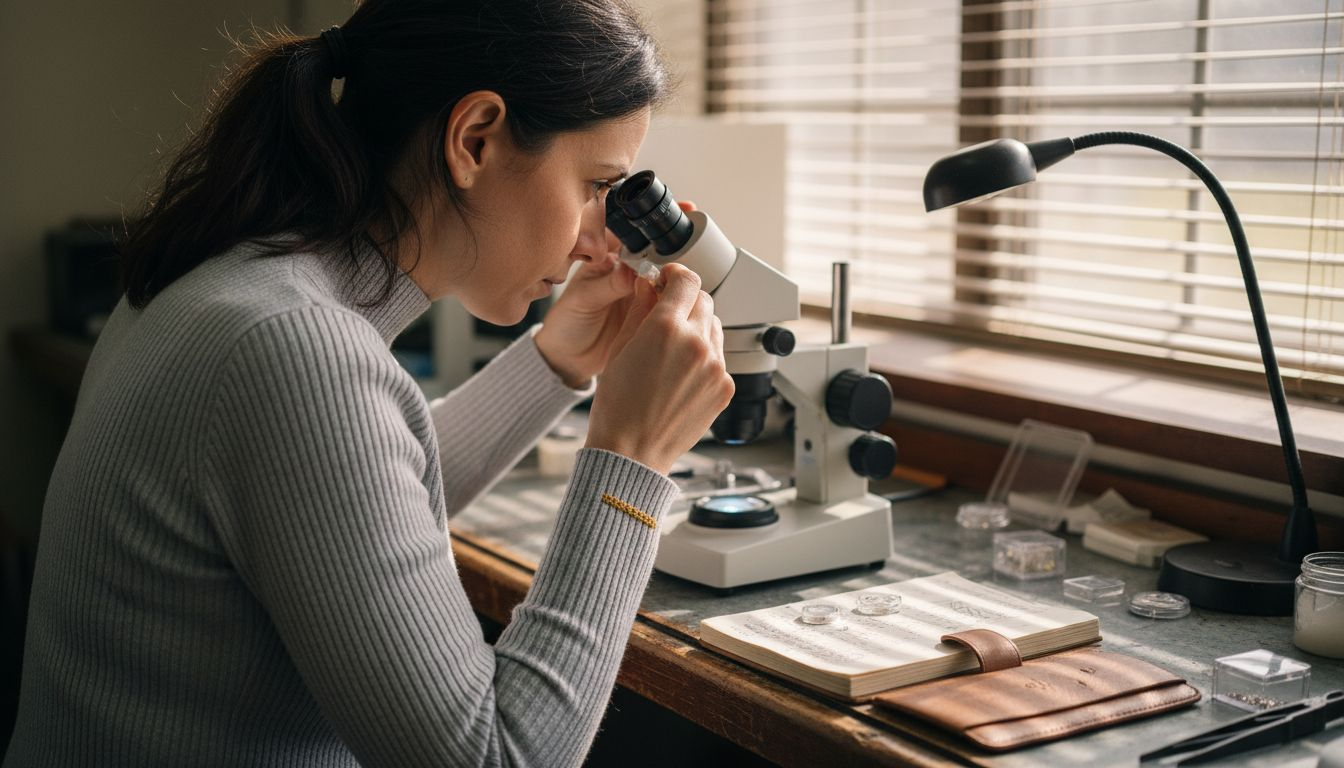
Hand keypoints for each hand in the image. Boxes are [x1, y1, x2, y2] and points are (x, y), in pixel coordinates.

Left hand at [534, 201, 695, 387]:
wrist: (569, 360)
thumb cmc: (566, 325)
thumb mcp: (582, 301)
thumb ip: (607, 285)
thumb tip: (631, 272)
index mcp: (606, 258)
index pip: (632, 230)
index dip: (652, 218)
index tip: (675, 210)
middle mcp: (626, 270)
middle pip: (656, 249)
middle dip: (675, 240)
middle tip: (691, 238)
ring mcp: (640, 291)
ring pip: (666, 274)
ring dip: (680, 271)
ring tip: (690, 271)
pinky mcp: (649, 312)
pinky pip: (668, 301)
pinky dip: (679, 298)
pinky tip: (687, 296)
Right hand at [584, 263, 733, 474]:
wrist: (632, 452)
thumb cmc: (618, 406)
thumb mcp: (619, 348)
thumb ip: (639, 310)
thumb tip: (649, 285)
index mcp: (666, 328)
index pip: (687, 280)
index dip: (676, 275)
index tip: (668, 279)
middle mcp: (697, 343)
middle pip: (704, 301)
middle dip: (685, 301)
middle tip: (667, 314)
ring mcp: (715, 367)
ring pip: (714, 328)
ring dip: (697, 329)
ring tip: (672, 351)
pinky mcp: (725, 387)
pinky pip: (719, 358)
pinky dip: (704, 358)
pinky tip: (681, 375)